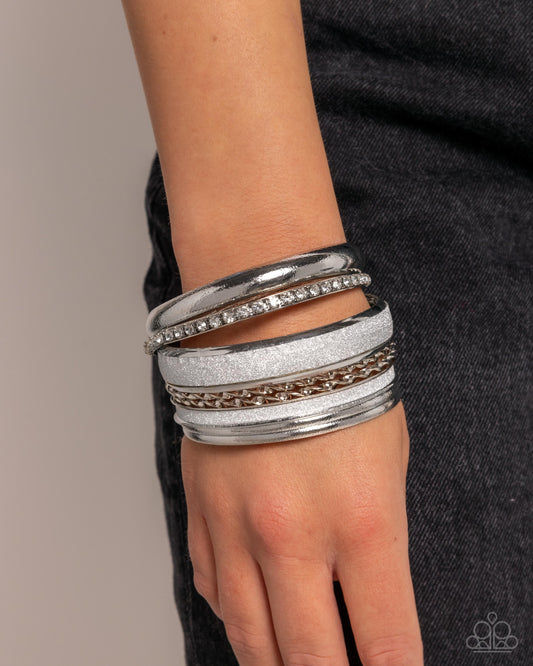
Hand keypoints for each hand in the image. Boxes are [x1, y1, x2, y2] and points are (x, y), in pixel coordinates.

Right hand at [181, 399, 423, 664]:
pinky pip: (212, 589)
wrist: (271, 330)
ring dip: (275, 663)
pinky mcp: (200, 513)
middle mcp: (294, 536)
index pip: (386, 640)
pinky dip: (235, 614)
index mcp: (362, 522)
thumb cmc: (341, 384)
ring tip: (292, 665)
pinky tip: (252, 614)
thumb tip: (363, 593)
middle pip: (309, 659)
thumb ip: (378, 535)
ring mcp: (238, 528)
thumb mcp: (388, 460)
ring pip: (249, 637)